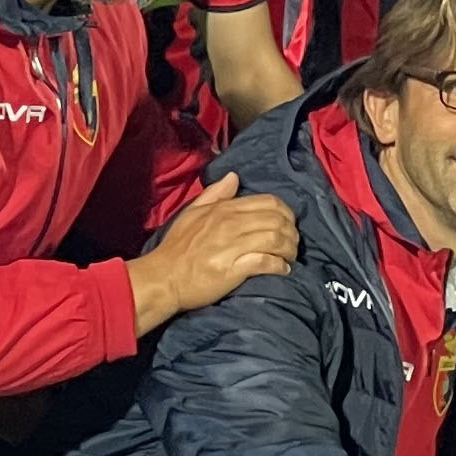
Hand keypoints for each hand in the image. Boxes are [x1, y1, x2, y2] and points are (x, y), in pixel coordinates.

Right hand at [128, 170, 300, 328]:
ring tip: (290, 258)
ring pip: (276, 240)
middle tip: (293, 244)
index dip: (286, 213)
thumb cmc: (178, 247)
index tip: (288, 225)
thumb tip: (234, 177)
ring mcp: (231, 246)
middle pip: (277, 221)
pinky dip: (279, 266)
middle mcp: (230, 224)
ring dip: (289, 249)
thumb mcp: (193, 213)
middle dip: (292, 233)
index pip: (269, 202)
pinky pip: (265, 262)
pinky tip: (283, 270)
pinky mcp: (232, 269)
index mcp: (224, 209)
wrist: (162, 278)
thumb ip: (215, 194)